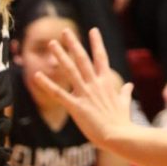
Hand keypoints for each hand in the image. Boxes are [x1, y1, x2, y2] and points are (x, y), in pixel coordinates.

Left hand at [34, 26, 133, 146]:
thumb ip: (125, 92)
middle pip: (82, 59)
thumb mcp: (124, 103)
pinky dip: (47, 84)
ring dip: (60, 56)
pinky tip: (37, 75)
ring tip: (51, 44)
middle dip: (73, 44)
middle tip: (65, 31)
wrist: (119, 136)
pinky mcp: (76, 107)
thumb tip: (129, 85)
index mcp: (106, 82)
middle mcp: (95, 84)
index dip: (97, 43)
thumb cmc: (122, 122)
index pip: (101, 58)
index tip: (93, 30)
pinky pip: (58, 93)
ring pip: (70, 71)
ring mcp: (85, 94)